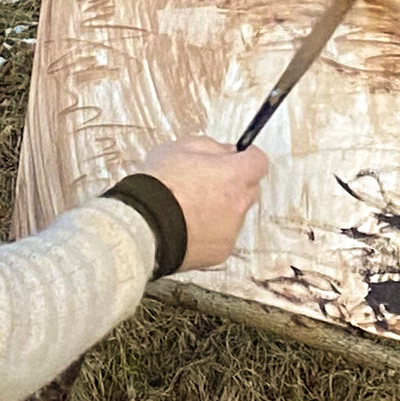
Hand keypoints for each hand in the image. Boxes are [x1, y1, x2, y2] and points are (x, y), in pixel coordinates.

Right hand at [137, 136, 267, 270]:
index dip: (245, 158)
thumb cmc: (156, 187)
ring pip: (234, 216)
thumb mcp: (178, 148)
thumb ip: (210, 147)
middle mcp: (239, 205)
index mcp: (234, 176)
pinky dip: (209, 233)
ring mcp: (231, 231)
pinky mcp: (220, 253)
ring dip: (220, 211)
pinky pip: (221, 237)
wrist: (141, 227)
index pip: (259, 161)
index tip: (235, 159)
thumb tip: (226, 151)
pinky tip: (185, 228)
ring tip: (187, 210)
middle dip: (233, 185)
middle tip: (205, 184)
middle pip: (249, 190)